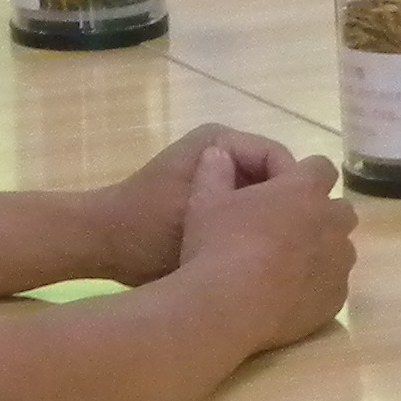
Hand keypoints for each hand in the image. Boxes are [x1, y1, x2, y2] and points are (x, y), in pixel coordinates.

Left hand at [84, 122, 301, 284]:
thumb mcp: (202, 219)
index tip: (296, 232)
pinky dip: (247, 228)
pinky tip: (251, 257)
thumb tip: (300, 218)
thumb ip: (249, 213)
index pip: (278, 158)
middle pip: (271, 176)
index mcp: (219, 143)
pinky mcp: (206, 196)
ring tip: (274, 255)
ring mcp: (212, 173)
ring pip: (259, 196)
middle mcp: (219, 150)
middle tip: (289, 247)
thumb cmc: (148, 231)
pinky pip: (241, 208)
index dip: (292, 194)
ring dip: (264, 221)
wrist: (100, 244)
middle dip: (281, 209)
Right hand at [171, 141, 355, 353]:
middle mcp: (331, 224)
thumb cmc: (216, 248)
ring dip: (321, 251)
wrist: (226, 311)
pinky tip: (287, 295)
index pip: (321, 167)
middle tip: (284, 228)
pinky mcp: (335, 300)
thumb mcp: (204, 202)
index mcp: (304, 191)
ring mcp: (338, 265)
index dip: (303, 175)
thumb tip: (218, 152)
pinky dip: (317, 286)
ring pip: (341, 249)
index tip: (282, 189)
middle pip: (339, 209)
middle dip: (320, 214)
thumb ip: (215, 170)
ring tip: (285, 265)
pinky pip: (333, 286)